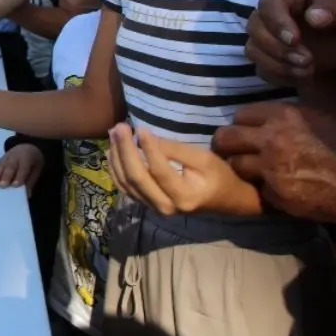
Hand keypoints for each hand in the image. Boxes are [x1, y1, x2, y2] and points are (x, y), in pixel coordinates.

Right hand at [0, 143, 43, 195]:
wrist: (26, 148)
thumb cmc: (33, 162)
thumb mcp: (36, 169)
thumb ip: (31, 181)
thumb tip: (27, 194)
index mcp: (27, 158)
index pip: (23, 167)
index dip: (19, 176)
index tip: (15, 185)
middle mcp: (16, 156)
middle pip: (10, 166)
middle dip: (6, 176)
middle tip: (2, 186)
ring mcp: (6, 157)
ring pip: (1, 165)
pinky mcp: (0, 159)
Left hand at [108, 123, 262, 216]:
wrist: (223, 201)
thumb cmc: (217, 177)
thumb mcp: (205, 159)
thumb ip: (176, 150)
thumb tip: (147, 137)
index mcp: (184, 196)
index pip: (159, 171)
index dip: (148, 148)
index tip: (139, 128)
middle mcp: (165, 207)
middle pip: (137, 178)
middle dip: (125, 150)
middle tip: (120, 127)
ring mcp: (153, 208)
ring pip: (126, 183)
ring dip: (117, 157)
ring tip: (114, 133)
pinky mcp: (146, 204)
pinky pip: (124, 188)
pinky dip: (115, 169)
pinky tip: (112, 151)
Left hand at [214, 103, 335, 223]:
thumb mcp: (324, 118)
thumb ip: (291, 119)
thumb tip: (268, 122)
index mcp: (284, 116)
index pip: (240, 115)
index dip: (243, 125)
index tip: (248, 133)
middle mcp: (272, 139)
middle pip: (225, 138)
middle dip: (228, 145)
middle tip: (235, 152)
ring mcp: (273, 170)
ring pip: (236, 166)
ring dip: (245, 169)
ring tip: (259, 172)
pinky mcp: (279, 197)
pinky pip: (259, 191)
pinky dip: (267, 191)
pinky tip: (283, 190)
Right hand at [246, 0, 335, 84]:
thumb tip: (312, 18)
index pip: (270, 2)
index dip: (277, 22)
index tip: (295, 40)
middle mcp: (275, 12)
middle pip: (255, 27)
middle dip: (277, 48)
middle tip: (307, 61)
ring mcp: (271, 36)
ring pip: (254, 48)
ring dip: (277, 63)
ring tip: (308, 71)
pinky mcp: (273, 56)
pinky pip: (261, 67)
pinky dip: (278, 75)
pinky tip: (303, 77)